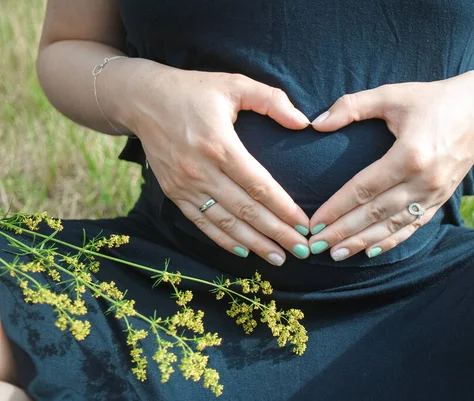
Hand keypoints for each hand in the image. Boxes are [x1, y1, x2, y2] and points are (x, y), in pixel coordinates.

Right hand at [125, 69, 312, 264]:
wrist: (143, 100)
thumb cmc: (194, 90)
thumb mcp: (234, 83)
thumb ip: (271, 100)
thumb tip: (304, 122)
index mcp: (220, 145)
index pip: (259, 185)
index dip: (284, 208)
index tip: (304, 224)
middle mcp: (202, 171)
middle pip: (246, 211)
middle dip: (276, 233)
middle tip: (301, 250)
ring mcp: (185, 185)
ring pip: (225, 223)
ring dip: (254, 243)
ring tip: (278, 258)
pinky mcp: (174, 193)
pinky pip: (201, 222)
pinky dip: (222, 239)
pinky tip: (243, 251)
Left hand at [307, 74, 473, 259]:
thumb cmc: (432, 99)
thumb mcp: (391, 94)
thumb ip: (352, 106)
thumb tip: (315, 123)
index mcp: (409, 155)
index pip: (363, 189)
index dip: (336, 208)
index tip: (314, 222)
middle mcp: (423, 180)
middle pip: (374, 213)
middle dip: (343, 232)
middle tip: (316, 246)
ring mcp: (435, 194)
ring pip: (392, 225)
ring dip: (363, 242)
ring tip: (337, 255)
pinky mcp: (441, 199)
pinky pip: (413, 226)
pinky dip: (391, 241)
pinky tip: (371, 251)